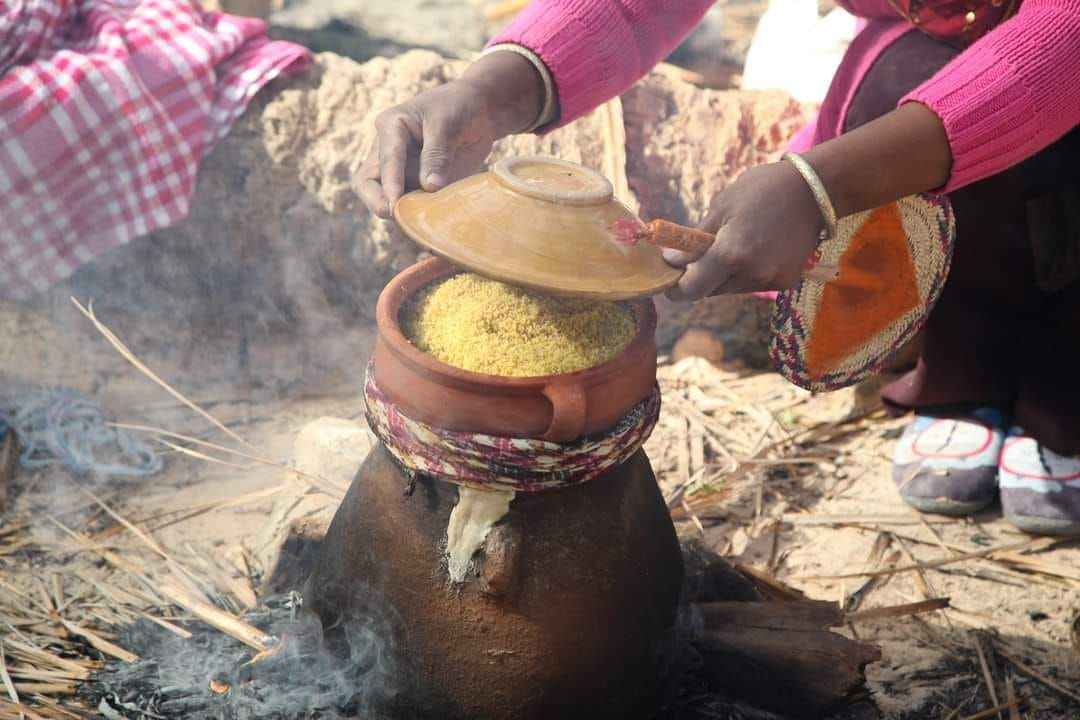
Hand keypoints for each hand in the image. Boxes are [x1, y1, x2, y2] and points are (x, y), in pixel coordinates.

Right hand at [355, 51, 545, 217]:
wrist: (478, 113)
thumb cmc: (458, 107)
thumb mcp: (447, 123)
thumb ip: (437, 154)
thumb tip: (430, 187)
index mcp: (390, 128)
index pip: (385, 159)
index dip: (389, 183)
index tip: (394, 204)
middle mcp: (389, 153)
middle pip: (367, 184)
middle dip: (376, 202)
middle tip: (395, 216)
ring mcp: (402, 172)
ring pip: (387, 199)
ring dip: (402, 212)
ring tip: (422, 221)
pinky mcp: (417, 186)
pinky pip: (411, 206)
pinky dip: (419, 216)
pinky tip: (434, 223)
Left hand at [662, 102, 951, 300]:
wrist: (815, 191)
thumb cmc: (762, 190)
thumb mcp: (722, 207)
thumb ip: (694, 239)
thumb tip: (669, 261)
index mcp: (730, 253)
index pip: (692, 289)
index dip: (676, 288)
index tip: (669, 278)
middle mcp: (750, 274)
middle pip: (710, 291)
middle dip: (699, 278)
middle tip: (696, 257)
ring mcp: (770, 280)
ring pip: (731, 289)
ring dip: (722, 276)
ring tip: (730, 246)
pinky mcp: (785, 282)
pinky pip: (752, 285)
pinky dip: (744, 274)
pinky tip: (753, 249)